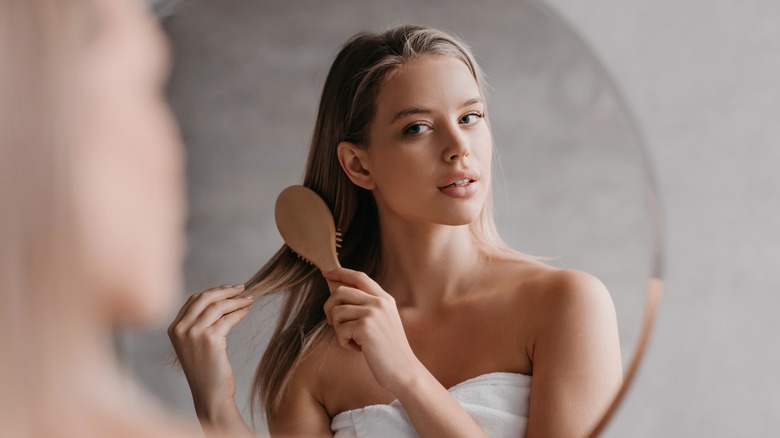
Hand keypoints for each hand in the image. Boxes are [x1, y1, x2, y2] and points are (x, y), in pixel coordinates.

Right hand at [168, 284, 252, 419]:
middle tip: (242, 288)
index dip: (213, 291)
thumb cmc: (206, 370)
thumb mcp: (195, 344)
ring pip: (218, 306)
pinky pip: (228, 318)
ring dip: (236, 300)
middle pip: (204, 298)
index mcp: (174, 329)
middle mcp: (180, 329)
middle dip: (225, 291)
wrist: (210, 395)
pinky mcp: (210, 339)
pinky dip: (239, 312)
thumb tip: (221, 299)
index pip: (194, 300)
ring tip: (249, 300)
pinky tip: (246, 312)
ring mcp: (193, 333)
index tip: (229, 288)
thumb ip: (199, 323)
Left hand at [322, 269, 421, 393]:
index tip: (326, 273)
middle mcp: (379, 302)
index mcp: (385, 299)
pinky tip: (357, 349)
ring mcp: (372, 313)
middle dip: (329, 307)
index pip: (359, 277)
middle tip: (331, 322)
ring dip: (338, 329)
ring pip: (337, 311)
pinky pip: (339, 330)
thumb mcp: (383, 321)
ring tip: (352, 340)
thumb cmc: (389, 350)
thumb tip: (339, 296)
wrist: (403, 370)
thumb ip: (368, 306)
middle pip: (341, 291)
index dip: (341, 272)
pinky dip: (343, 342)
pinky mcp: (365, 327)